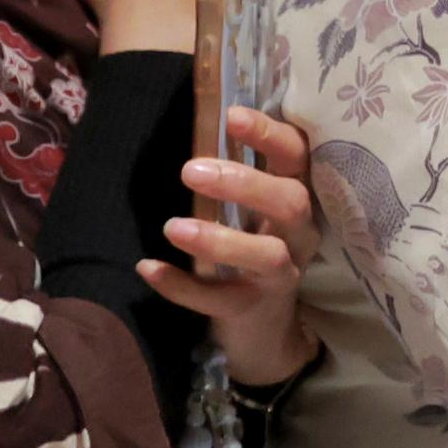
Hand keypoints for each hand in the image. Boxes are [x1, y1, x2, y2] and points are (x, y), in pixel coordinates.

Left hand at [144, 108, 323, 389]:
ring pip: (266, 256)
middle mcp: (299, 236)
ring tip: (172, 227)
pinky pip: (218, 300)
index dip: (271, 135)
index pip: (299, 159)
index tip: (231, 115)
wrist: (263, 332)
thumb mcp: (254, 213)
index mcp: (298, 201)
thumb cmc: (250, 252)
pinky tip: (148, 268)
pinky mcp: (251, 310)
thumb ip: (240, 175)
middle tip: (190, 171)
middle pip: (291, 203)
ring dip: (219, 240)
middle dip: (245, 183)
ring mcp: (280, 277)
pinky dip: (182, 286)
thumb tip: (201, 121)